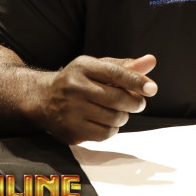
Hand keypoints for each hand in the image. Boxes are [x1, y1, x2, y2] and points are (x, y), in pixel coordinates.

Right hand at [40, 54, 156, 143]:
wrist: (43, 99)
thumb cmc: (78, 81)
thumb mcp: (97, 67)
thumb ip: (124, 66)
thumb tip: (151, 61)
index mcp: (83, 67)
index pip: (114, 73)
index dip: (136, 81)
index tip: (152, 88)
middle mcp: (74, 88)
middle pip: (117, 99)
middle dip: (135, 102)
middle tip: (138, 102)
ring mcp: (71, 111)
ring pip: (114, 118)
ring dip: (123, 116)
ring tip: (117, 111)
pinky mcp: (71, 131)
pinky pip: (105, 134)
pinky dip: (112, 129)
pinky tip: (106, 121)